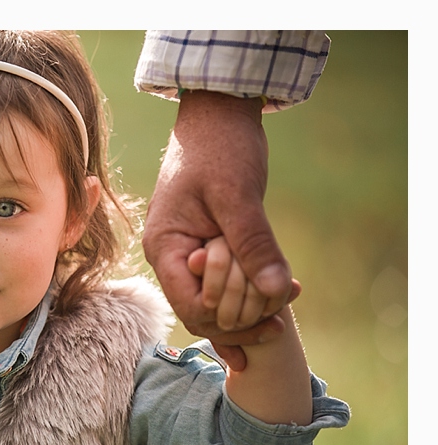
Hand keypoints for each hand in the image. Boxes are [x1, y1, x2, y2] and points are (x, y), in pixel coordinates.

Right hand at [142, 91, 297, 364]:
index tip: (270, 306)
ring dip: (252, 307)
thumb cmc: (220, 147)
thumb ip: (253, 243)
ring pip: (218, 305)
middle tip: (284, 303)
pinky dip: (251, 297)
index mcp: (165, 248)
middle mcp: (172, 258)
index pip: (192, 308)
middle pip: (204, 314)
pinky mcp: (208, 250)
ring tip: (290, 292)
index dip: (230, 317)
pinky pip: (226, 288)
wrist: (217, 116)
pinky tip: (281, 301)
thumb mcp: (237, 194)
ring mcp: (189, 255)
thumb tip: (276, 291)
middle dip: (245, 315)